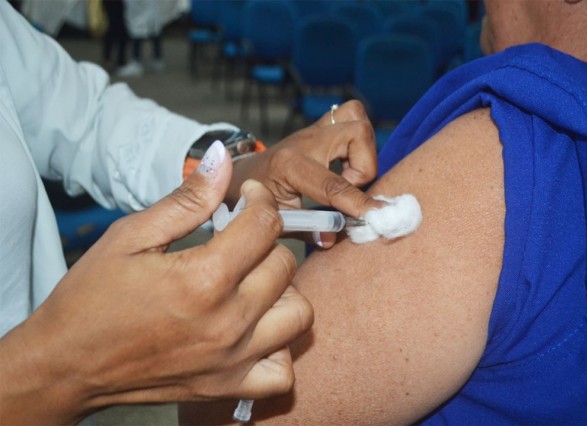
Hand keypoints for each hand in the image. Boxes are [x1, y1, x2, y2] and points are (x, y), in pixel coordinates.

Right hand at [0, 144, 312, 424]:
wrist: (66, 364)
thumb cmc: (91, 299)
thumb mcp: (131, 236)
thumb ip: (186, 200)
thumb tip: (221, 158)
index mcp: (202, 278)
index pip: (265, 224)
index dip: (259, 200)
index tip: (246, 199)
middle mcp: (227, 322)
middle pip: (285, 265)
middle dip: (266, 242)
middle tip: (240, 241)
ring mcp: (232, 360)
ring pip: (298, 314)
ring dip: (282, 292)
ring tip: (252, 283)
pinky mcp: (228, 386)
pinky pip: (283, 371)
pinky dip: (278, 347)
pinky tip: (255, 331)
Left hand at [228, 100, 381, 221]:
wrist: (244, 175)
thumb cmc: (258, 199)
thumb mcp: (277, 220)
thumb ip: (307, 231)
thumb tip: (333, 239)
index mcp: (288, 165)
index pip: (332, 184)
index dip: (357, 202)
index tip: (376, 216)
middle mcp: (305, 141)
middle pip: (357, 132)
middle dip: (365, 166)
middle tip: (350, 190)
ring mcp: (314, 130)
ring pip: (355, 116)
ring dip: (363, 150)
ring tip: (349, 177)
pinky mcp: (322, 128)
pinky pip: (351, 117)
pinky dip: (358, 142)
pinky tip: (346, 168)